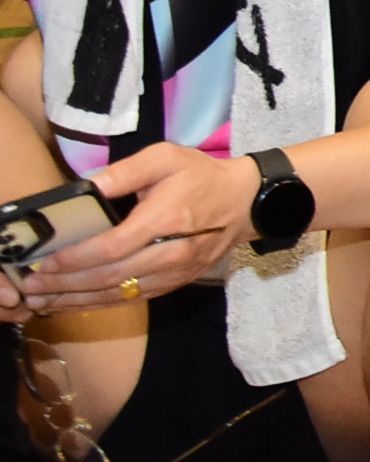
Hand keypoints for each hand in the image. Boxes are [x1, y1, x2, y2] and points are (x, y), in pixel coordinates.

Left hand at [4, 144, 257, 318]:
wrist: (246, 202)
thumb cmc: (202, 176)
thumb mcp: (166, 158)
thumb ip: (124, 171)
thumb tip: (86, 188)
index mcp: (166, 219)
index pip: (112, 247)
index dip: (75, 259)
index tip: (45, 262)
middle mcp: (171, 253)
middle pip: (110, 277)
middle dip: (66, 285)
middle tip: (31, 286)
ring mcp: (175, 273)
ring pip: (119, 294)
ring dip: (77, 300)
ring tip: (44, 299)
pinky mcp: (176, 283)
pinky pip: (132, 299)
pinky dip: (100, 303)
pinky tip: (76, 302)